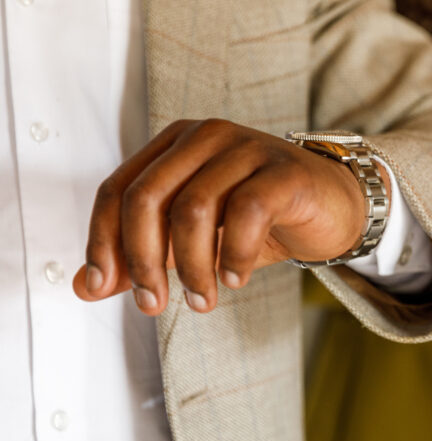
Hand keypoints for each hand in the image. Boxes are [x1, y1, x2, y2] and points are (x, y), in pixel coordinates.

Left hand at [72, 119, 374, 314]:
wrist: (336, 208)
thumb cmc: (266, 219)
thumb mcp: (195, 241)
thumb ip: (143, 257)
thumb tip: (85, 288)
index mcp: (175, 145)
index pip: (118, 190)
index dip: (103, 242)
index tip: (103, 287)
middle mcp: (206, 137)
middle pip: (147, 198)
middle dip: (143, 260)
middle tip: (154, 303)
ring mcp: (247, 148)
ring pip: (193, 208)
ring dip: (193, 268)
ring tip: (204, 300)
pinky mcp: (284, 170)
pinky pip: (245, 213)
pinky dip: (234, 255)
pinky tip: (236, 278)